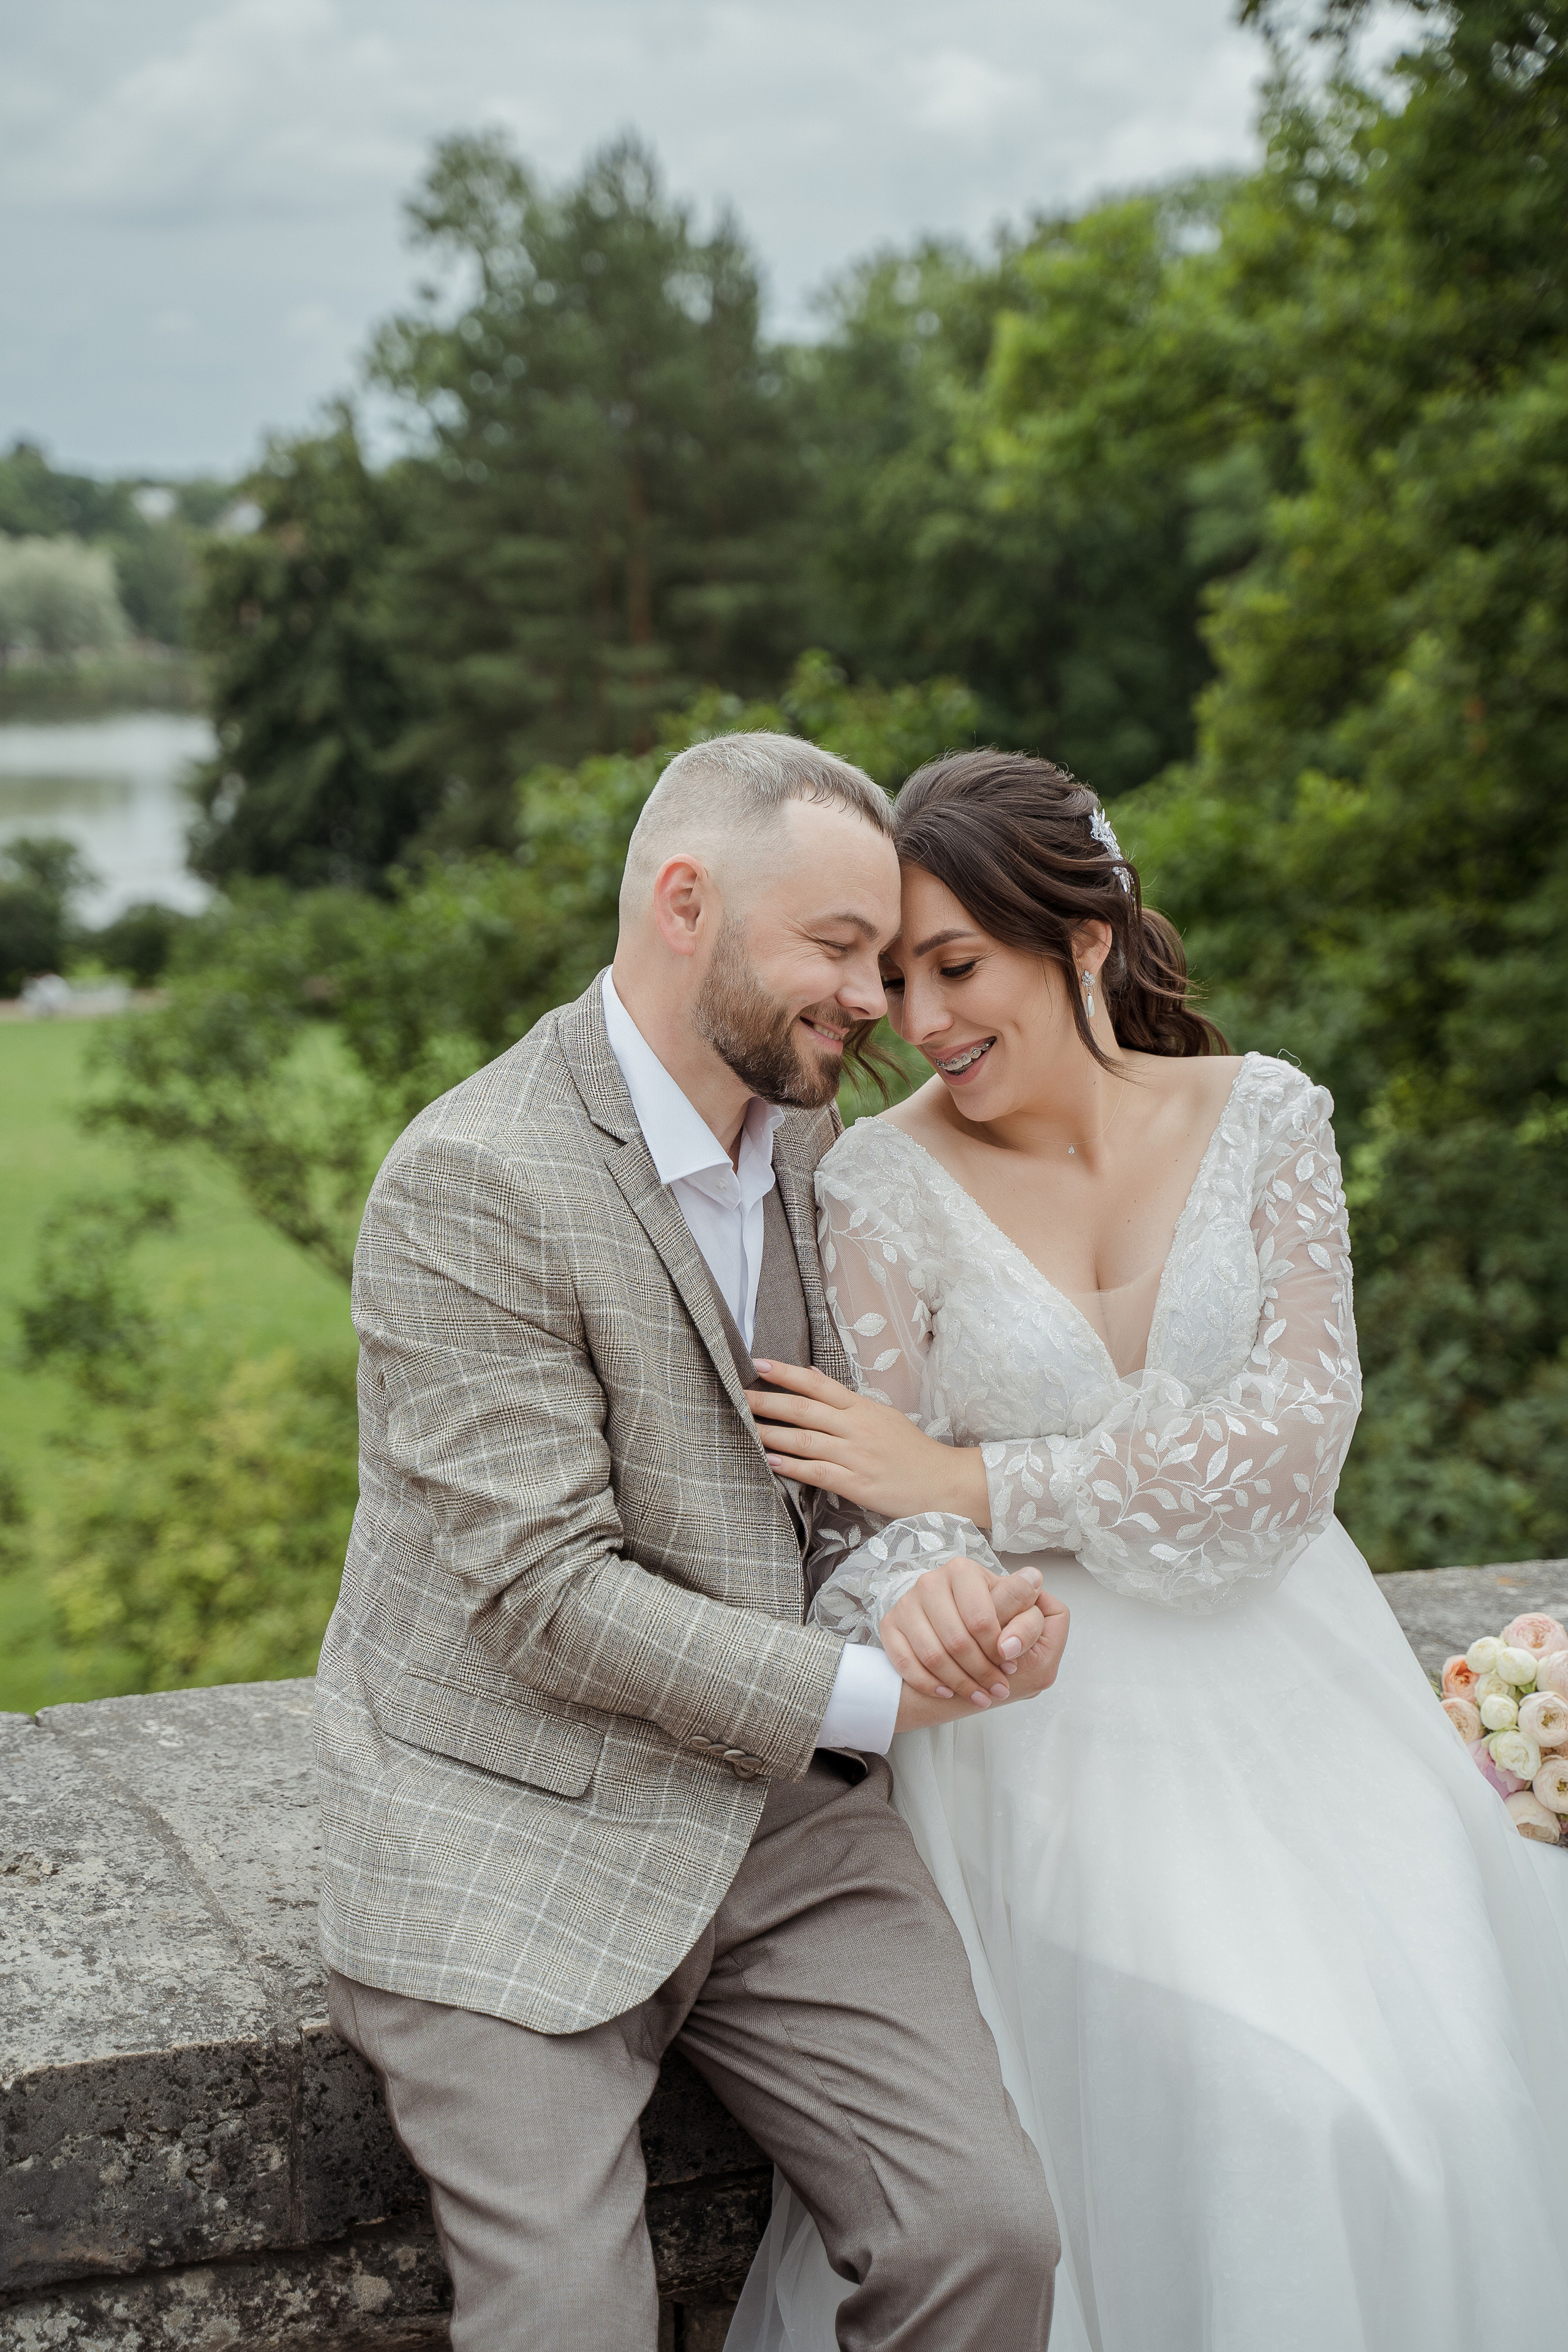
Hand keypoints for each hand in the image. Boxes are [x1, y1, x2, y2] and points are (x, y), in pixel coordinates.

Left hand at [746, 1360, 989, 1523]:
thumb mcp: (882, 1415)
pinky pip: (817, 1472)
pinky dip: (790, 1466)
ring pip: (805, 1440)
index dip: (786, 1374)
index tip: (757, 1363)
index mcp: (863, 1408)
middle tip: (736, 1394)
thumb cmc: (911, 1451)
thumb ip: (845, 1399)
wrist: (944, 1482)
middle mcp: (857, 1428)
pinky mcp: (857, 1484)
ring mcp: (856, 1456)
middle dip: (767, 1401)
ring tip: (743, 1426)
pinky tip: (769, 1460)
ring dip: (770, 1432)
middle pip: (804, 1410)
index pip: (817, 1385)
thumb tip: (810, 1375)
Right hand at [880, 1554, 1063, 1705]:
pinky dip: (927, 1683)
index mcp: (964, 1571)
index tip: (1012, 1667)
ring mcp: (907, 1603)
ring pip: (932, 1655)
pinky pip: (904, 1661)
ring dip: (959, 1683)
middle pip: (956, 1641)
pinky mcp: (890, 1624)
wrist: (954, 1626)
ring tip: (979, 1696)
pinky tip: (947, 1692)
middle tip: (998, 1690)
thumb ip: (1025, 1605)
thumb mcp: (1018, 1610)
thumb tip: (1033, 1580)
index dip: (999, 1651)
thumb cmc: (991, 1619)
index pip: (981, 1620)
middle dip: (981, 1673)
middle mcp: (930, 1581)